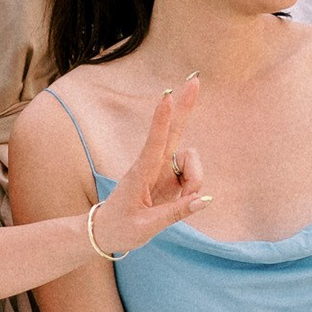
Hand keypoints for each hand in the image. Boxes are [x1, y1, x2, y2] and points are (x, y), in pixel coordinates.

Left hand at [93, 82, 209, 257]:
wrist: (106, 232)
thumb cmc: (121, 228)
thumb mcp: (147, 226)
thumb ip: (177, 213)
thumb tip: (205, 200)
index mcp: (140, 173)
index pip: (154, 142)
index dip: (162, 119)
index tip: (166, 96)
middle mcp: (153, 165)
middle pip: (174, 129)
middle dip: (185, 106)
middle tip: (195, 79)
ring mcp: (163, 169)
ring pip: (192, 160)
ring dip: (195, 180)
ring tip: (182, 201)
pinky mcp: (170, 177)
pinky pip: (193, 175)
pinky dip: (193, 188)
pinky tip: (183, 200)